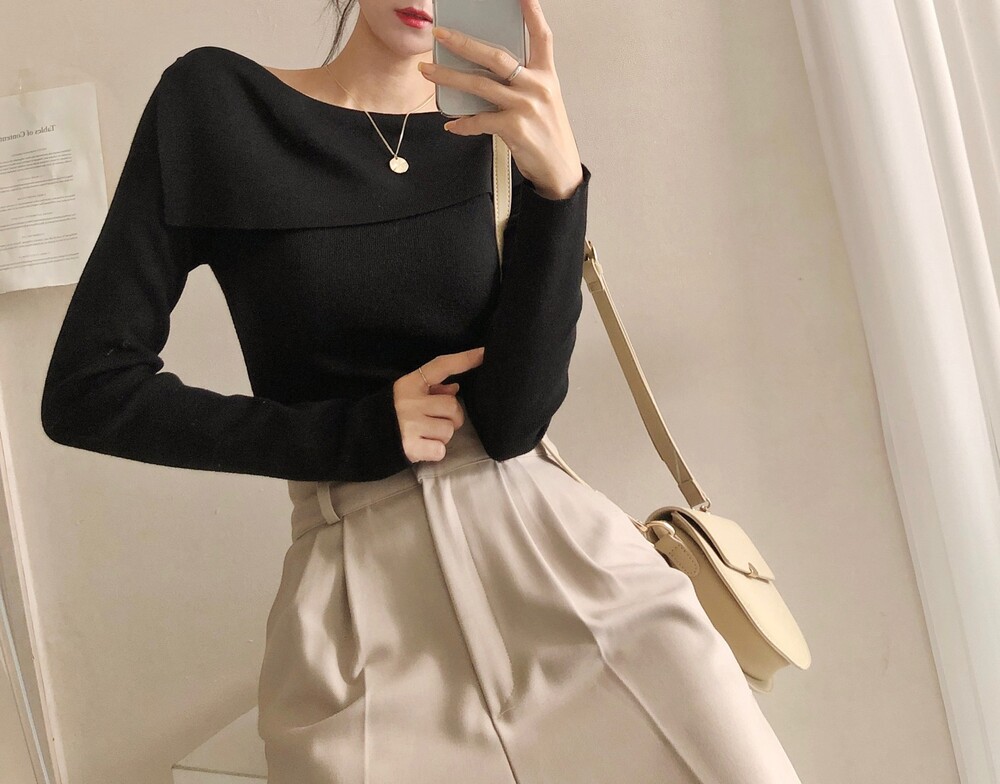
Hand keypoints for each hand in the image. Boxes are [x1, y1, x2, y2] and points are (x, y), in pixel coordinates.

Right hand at [393, 346, 485, 462]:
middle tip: (435, 422)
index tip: (484, 353)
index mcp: (409, 384)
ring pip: (449, 431)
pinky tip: (421, 448)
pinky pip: (440, 450)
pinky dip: (435, 452)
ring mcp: (409, 424)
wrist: (360, 438)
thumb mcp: (407, 395)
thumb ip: (431, 390)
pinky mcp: (410, 446)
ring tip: (424, 435)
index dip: (464, 359)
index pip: (441, 366)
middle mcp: (410, 401)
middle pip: (453, 406)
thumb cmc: (389, 414)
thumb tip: (456, 387)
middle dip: (451, 418)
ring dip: (442, 436)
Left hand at [418, 0, 583, 199]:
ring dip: (449, 77)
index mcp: (546, 75)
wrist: (559, 169)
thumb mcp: (542, 100)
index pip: (541, 36)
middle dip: (463, 43)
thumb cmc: (546, 133)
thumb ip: (521, 83)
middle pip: (496, 56)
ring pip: (480, 85)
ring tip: (428, 71)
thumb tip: (484, 71)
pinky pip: (480, 120)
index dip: (532, 11)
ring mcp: (526, 107)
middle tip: (439, 34)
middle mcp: (537, 86)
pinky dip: (463, 123)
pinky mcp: (515, 128)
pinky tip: (452, 123)